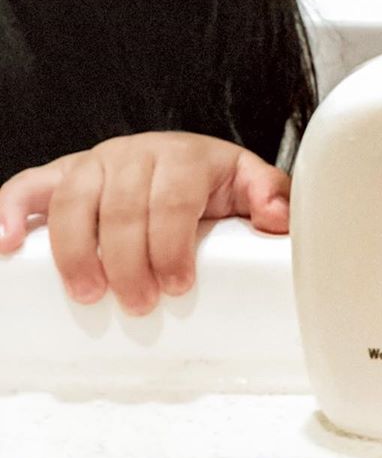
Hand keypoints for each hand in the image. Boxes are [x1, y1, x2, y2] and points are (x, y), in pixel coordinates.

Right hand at [0, 132, 290, 314]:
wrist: (180, 162)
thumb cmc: (212, 185)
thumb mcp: (248, 187)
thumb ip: (270, 198)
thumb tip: (278, 217)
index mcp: (184, 156)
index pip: (173, 197)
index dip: (172, 243)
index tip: (176, 284)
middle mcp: (135, 153)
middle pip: (123, 205)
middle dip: (130, 260)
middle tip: (138, 303)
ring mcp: (94, 163)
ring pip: (74, 199)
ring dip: (77, 250)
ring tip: (88, 294)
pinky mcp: (60, 176)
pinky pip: (27, 187)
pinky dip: (8, 212)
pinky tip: (6, 245)